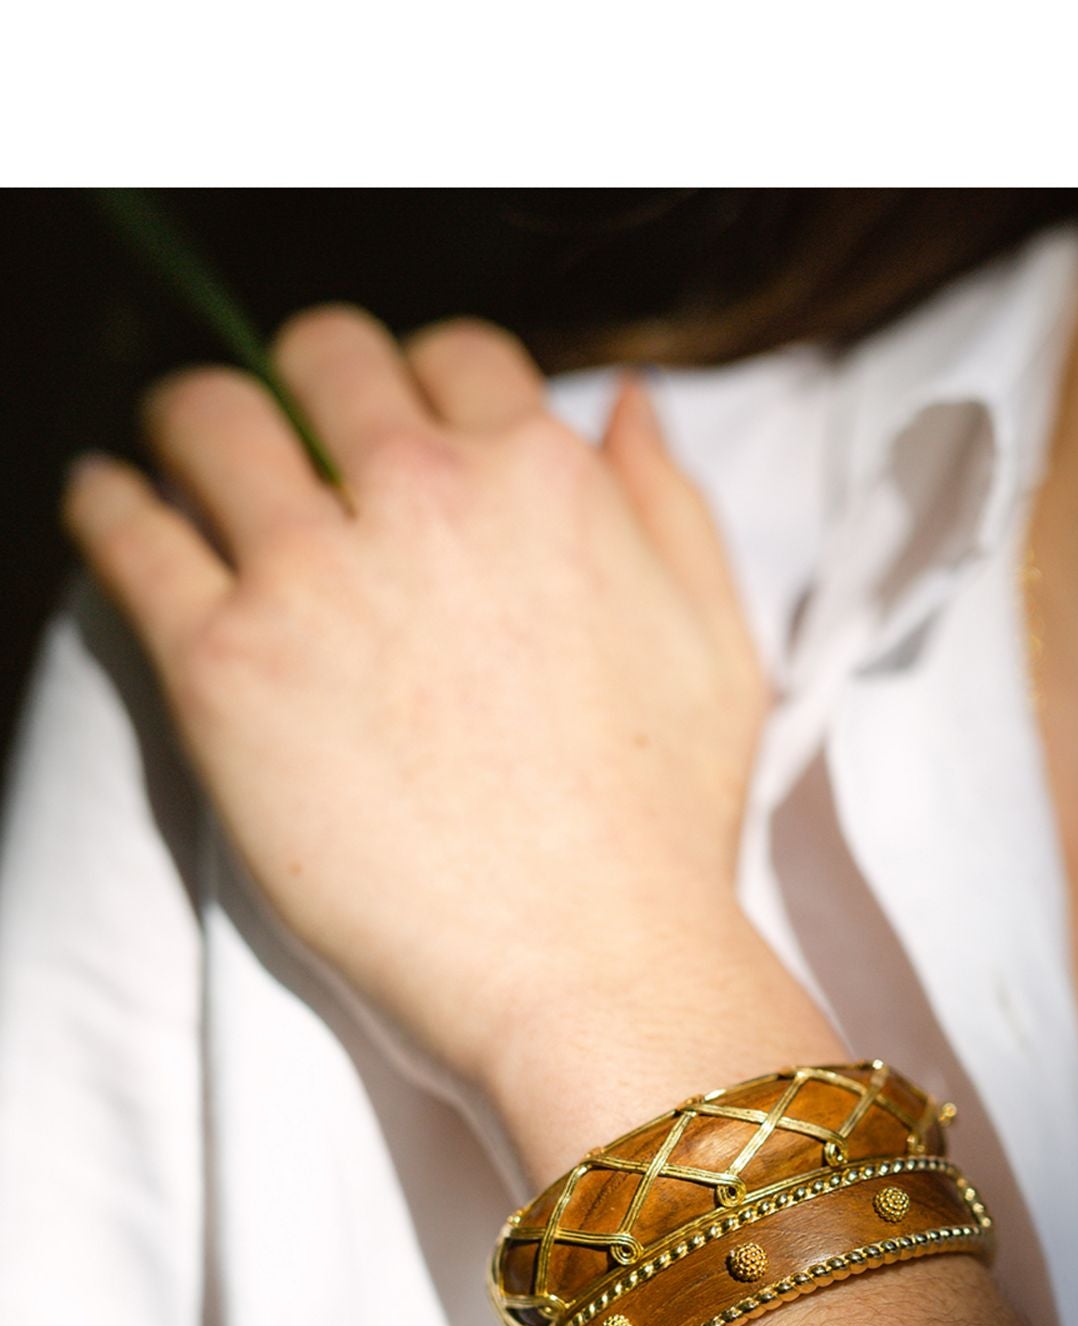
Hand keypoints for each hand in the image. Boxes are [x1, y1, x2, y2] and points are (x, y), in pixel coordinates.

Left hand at [61, 308, 769, 1091]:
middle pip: (323, 357)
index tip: (400, 437)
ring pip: (208, 417)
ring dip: (197, 429)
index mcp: (544, 481)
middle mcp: (426, 498)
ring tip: (190, 473)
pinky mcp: (223, 664)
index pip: (454, 355)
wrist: (593, 966)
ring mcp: (315, 575)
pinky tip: (115, 512)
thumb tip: (617, 401)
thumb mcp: (718, 644)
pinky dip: (108, 505)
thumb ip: (668, 505)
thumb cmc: (666, 826)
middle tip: (294, 448)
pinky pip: (124, 530)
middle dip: (308, 387)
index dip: (424, 388)